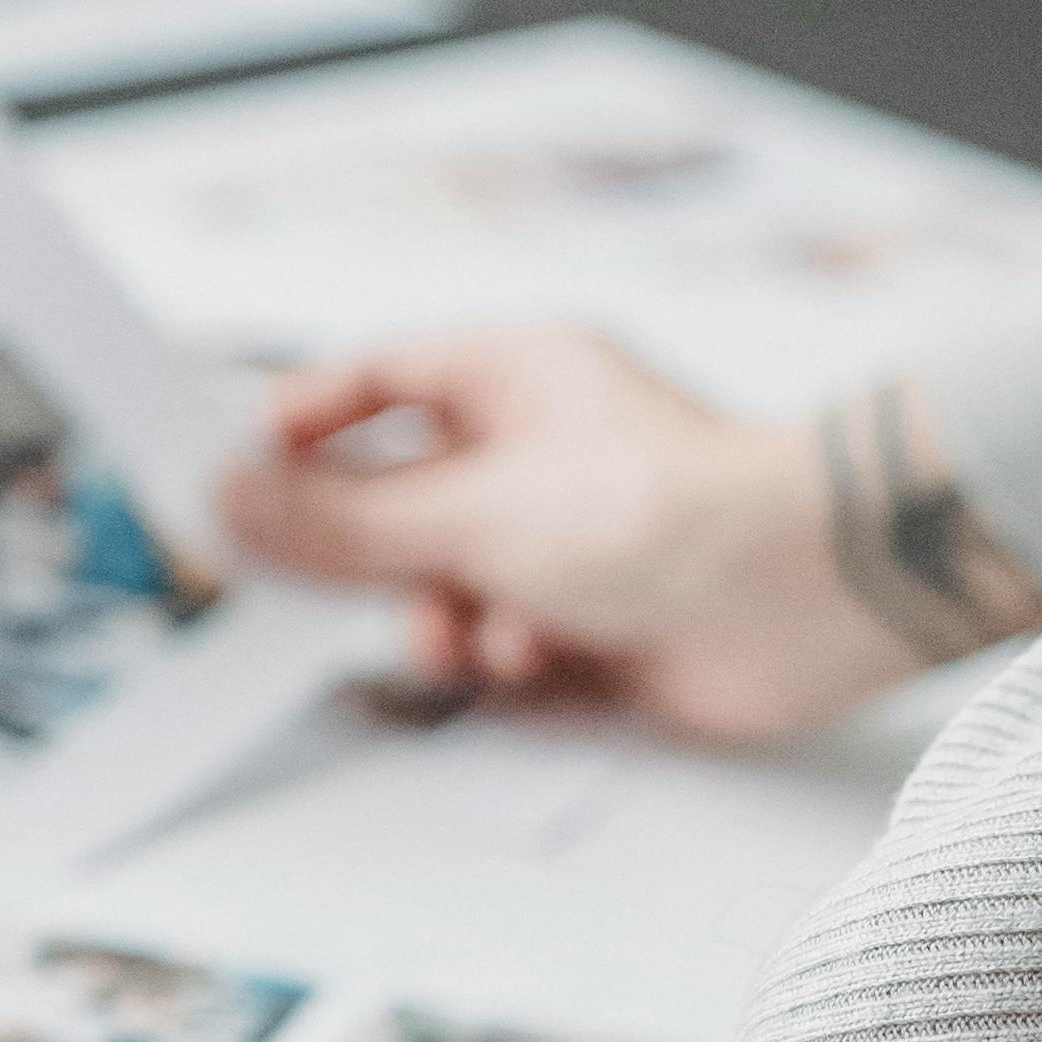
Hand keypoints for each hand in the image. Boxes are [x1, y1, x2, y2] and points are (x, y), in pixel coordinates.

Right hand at [213, 323, 1041, 747]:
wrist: (807, 596)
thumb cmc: (668, 508)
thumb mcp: (473, 508)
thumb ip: (344, 519)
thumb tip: (234, 498)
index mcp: (513, 376)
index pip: (376, 380)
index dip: (302, 427)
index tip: (235, 480)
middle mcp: (538, 452)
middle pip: (399, 501)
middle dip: (366, 557)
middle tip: (307, 593)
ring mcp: (567, 542)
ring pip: (443, 590)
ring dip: (440, 623)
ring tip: (470, 637)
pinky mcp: (596, 628)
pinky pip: (500, 653)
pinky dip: (504, 665)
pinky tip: (537, 662)